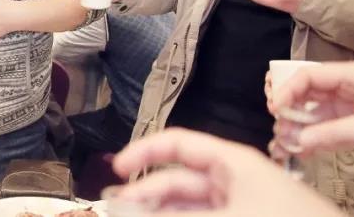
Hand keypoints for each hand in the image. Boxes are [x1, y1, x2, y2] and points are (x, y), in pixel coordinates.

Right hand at [111, 128, 337, 215]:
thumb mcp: (227, 215)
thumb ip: (178, 214)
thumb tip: (132, 211)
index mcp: (230, 161)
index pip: (177, 144)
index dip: (144, 152)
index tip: (117, 168)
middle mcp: (231, 180)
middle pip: (177, 181)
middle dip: (146, 193)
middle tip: (115, 208)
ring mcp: (237, 205)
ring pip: (187, 207)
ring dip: (160, 211)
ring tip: (132, 216)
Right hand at [272, 59, 353, 155]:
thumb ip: (334, 133)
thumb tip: (299, 142)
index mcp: (352, 75)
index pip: (308, 75)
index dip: (287, 90)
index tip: (275, 109)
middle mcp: (346, 87)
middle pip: (307, 92)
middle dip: (290, 110)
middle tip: (279, 128)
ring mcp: (350, 105)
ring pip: (314, 112)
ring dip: (299, 128)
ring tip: (286, 145)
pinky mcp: (353, 122)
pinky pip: (326, 127)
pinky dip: (313, 138)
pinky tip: (301, 151)